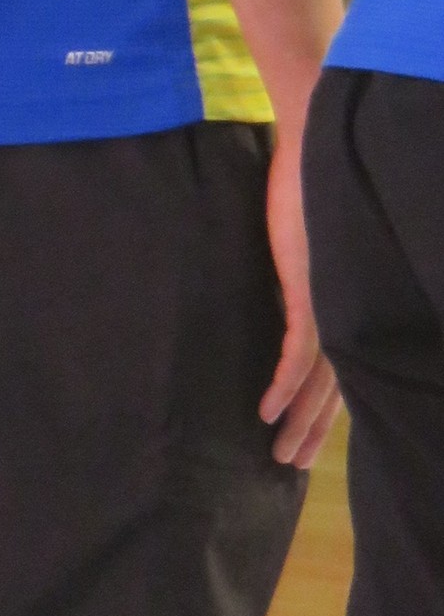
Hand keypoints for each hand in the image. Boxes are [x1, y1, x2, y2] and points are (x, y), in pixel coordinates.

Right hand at [261, 116, 341, 467]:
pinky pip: (298, 355)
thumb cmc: (310, 187)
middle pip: (337, 389)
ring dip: (299, 421)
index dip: (326, 410)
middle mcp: (348, 312)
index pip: (345, 371)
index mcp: (350, 304)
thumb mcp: (310, 245)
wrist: (314, 150)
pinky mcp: (311, 293)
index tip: (305, 438)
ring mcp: (331, 306)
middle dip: (314, 430)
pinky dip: (284, 386)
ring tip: (280, 454)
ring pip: (321, 383)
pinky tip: (266, 410)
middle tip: (291, 465)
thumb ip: (307, 278)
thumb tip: (290, 303)